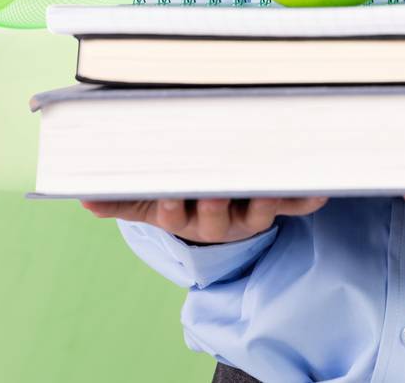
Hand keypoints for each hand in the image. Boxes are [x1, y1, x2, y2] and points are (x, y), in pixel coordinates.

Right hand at [79, 195, 329, 244]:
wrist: (218, 224)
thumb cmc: (179, 201)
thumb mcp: (148, 204)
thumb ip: (119, 200)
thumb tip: (82, 198)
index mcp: (184, 217)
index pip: (173, 212)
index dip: (172, 205)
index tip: (170, 195)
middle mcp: (217, 219)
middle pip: (215, 211)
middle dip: (213, 199)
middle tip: (213, 186)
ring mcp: (248, 213)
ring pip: (255, 208)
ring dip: (261, 196)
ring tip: (266, 180)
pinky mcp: (274, 205)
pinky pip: (292, 204)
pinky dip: (306, 198)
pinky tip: (322, 191)